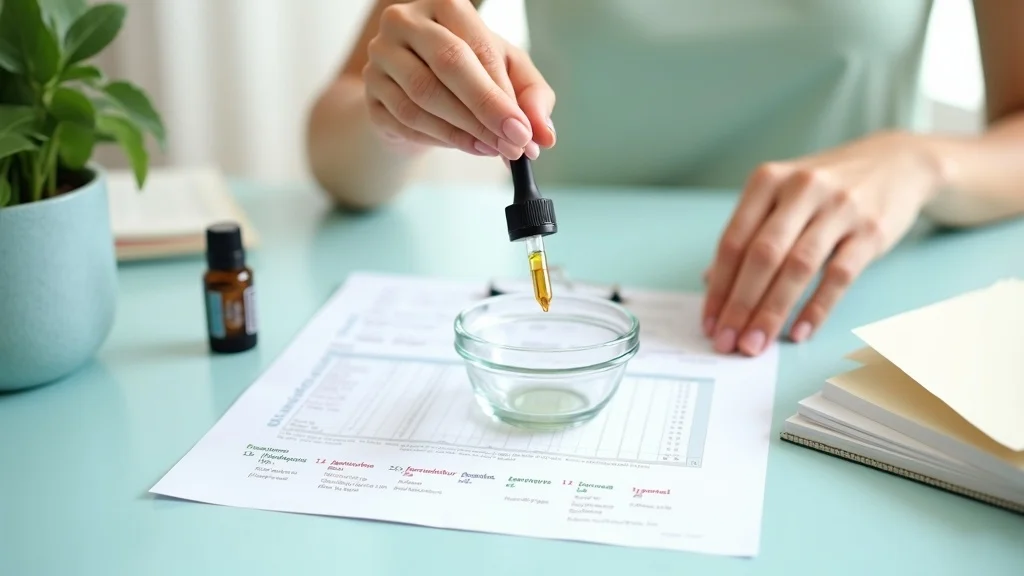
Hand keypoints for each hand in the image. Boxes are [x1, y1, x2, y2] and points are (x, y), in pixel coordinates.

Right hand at [362, 0, 555, 159]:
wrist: (416, 92)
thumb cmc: (469, 73)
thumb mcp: (507, 73)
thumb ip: (532, 96)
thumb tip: (544, 134)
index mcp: (444, 5)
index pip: (476, 46)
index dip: (503, 93)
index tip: (525, 132)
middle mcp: (405, 21)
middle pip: (447, 63)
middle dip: (485, 110)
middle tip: (512, 144)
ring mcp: (381, 56)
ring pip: (424, 97)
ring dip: (465, 130)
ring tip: (493, 148)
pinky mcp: (370, 93)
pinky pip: (406, 121)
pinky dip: (443, 139)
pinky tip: (469, 146)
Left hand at [701, 131, 945, 355]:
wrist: (896, 162)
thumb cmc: (825, 187)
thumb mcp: (781, 195)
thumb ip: (749, 234)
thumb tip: (711, 283)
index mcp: (768, 180)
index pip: (733, 241)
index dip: (718, 287)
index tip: (708, 323)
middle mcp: (801, 190)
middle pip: (762, 256)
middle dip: (740, 305)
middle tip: (727, 342)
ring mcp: (839, 208)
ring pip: (797, 268)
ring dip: (772, 312)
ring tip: (755, 344)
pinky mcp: (871, 230)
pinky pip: (838, 276)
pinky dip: (816, 308)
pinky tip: (799, 333)